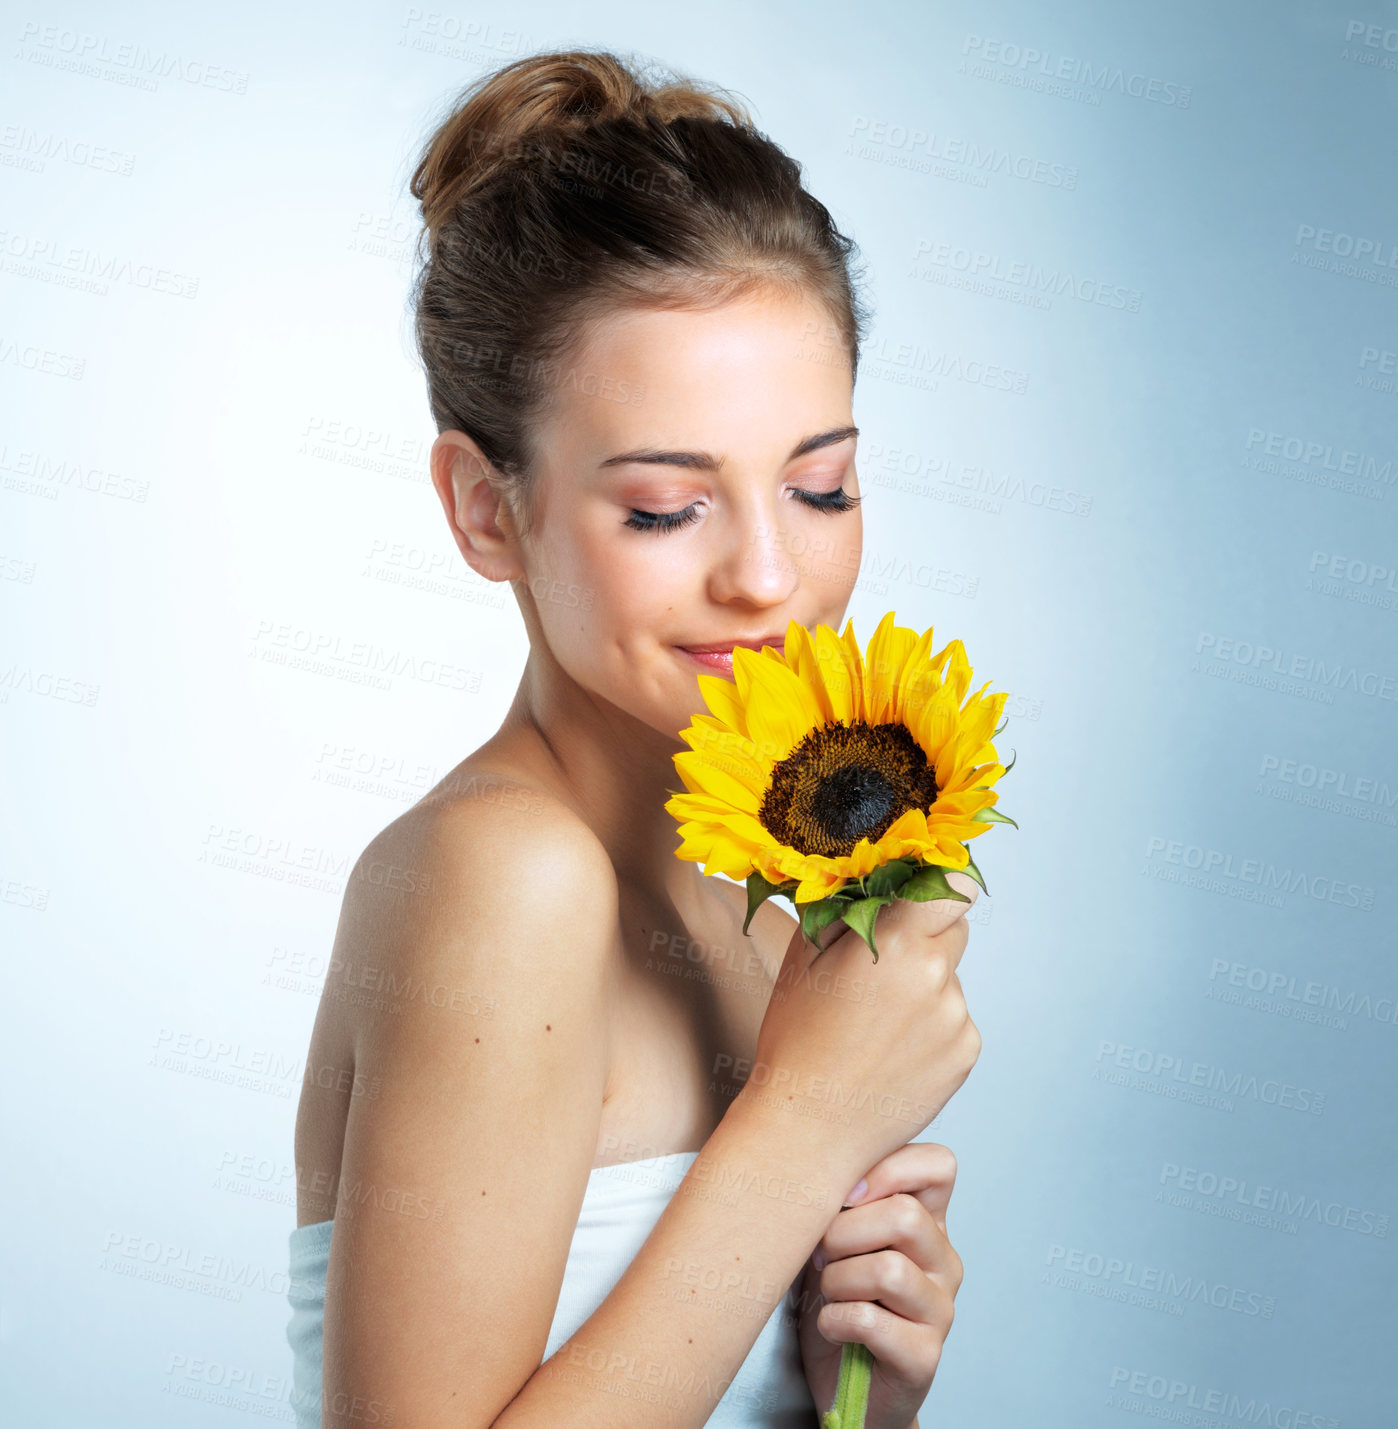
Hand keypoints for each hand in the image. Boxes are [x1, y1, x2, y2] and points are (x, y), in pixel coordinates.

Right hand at [744, 872, 980, 1187]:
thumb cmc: (797, 1038)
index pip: (954, 886)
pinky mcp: (966, 1053)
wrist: (808, 1128)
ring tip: (875, 1024)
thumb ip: (846, 905)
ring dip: (924, 986)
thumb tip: (873, 869)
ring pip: (950, 977)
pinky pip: (955, 1018)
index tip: (918, 898)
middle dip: (924, 937)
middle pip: (954, 929)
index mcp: (895, 942)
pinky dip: (931, 1026)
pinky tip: (891, 1049)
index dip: (938, 887)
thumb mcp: (805, 955)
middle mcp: (937, 977)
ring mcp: (956, 1018)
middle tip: (878, 970)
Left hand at [795, 1141, 962, 1428]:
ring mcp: (940, 1310)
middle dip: (844, 1232)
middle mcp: (943, 1261)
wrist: (841, 1385)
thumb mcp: (836, 1239)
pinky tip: (831, 1326)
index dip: (889, 1167)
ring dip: (837, 1280)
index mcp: (928, 1221)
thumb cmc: (836, 1300)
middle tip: (823, 1255)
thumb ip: (842, 1201)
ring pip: (888, 1270)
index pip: (938, 1164)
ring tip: (828, 1293)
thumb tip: (818, 1169)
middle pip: (905, 1216)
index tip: (846, 1194)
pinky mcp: (924, 1356)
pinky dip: (834, 1320)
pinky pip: (871, 1321)